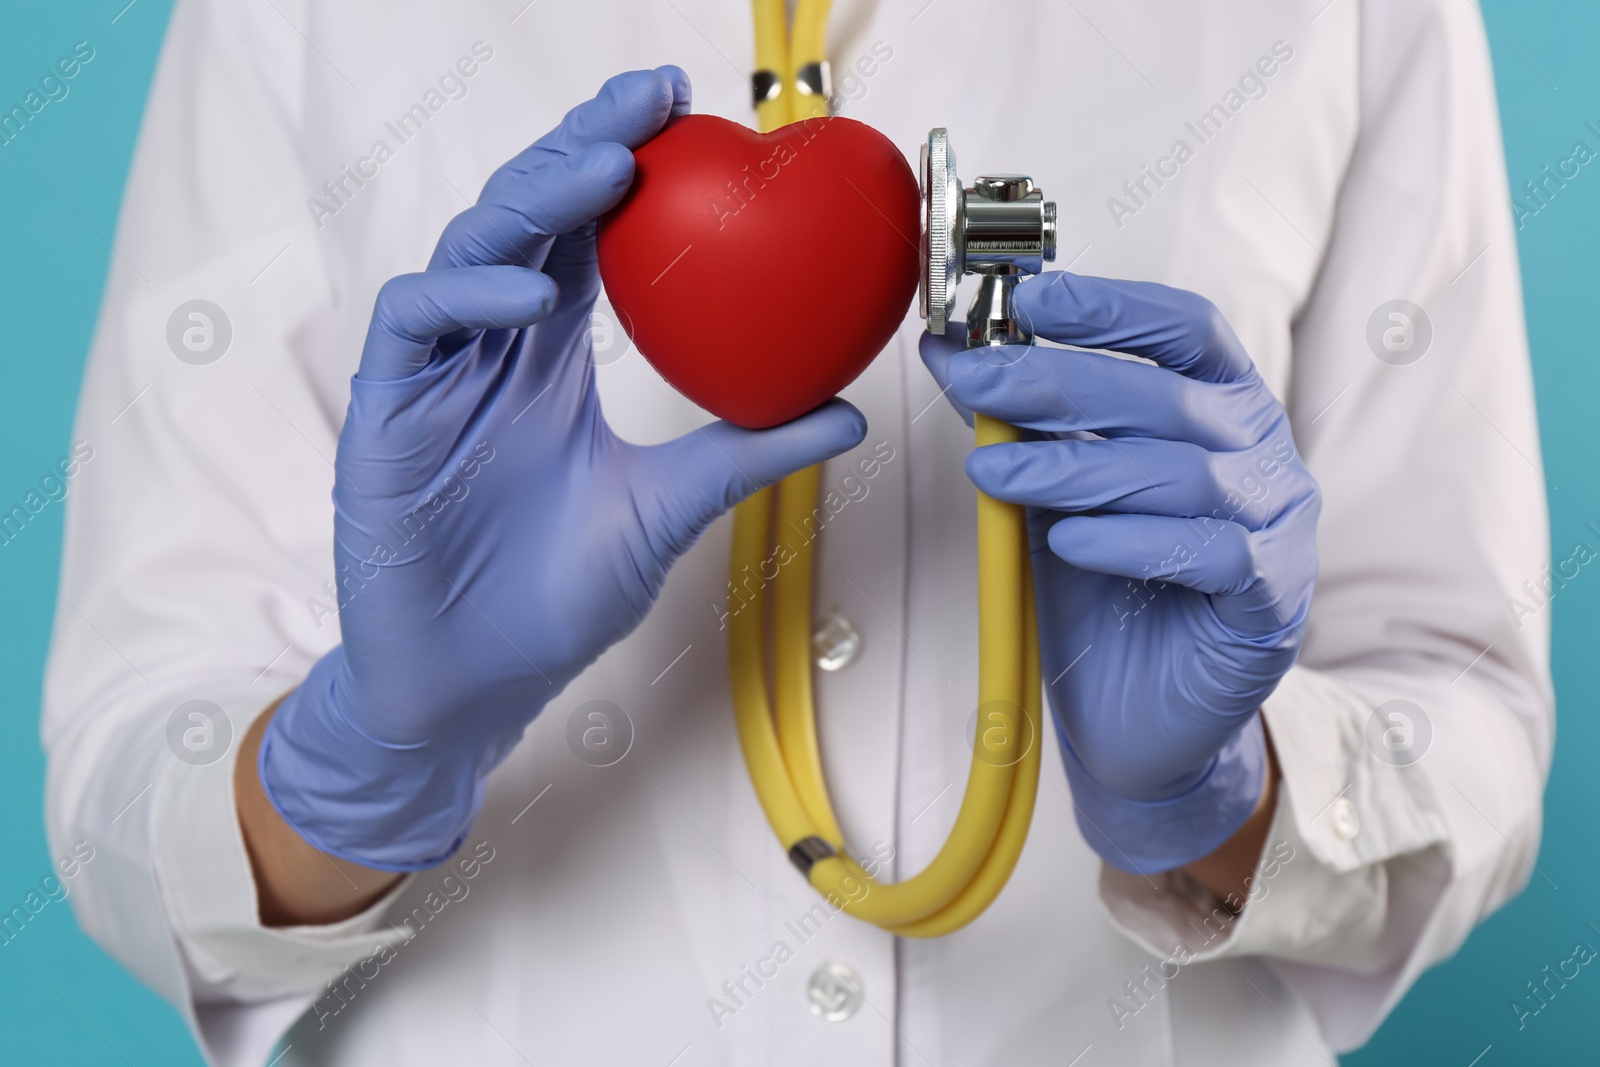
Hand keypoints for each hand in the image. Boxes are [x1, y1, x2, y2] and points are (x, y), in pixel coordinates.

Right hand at [259, 67, 865, 870]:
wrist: (472, 689)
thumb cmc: (555, 600)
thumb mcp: (668, 512)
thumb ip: (745, 453)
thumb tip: (851, 414)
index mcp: (552, 361)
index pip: (590, 237)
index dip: (631, 169)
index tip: (694, 116)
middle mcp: (494, 349)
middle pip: (531, 217)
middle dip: (584, 146)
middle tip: (652, 102)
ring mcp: (436, 374)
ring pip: (472, 248)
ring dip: (534, 199)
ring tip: (603, 167)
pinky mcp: (384, 412)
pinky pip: (414, 322)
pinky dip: (469, 296)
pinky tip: (534, 296)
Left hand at [922, 273, 1318, 873]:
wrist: (1140, 719)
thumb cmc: (1104, 592)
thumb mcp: (1055, 492)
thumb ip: (1022, 424)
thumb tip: (951, 350)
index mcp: (1221, 410)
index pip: (1186, 329)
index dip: (1113, 306)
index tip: (1030, 296)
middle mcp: (1262, 456)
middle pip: (1168, 397)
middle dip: (1058, 384)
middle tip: (976, 381)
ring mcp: (1277, 528)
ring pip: (1181, 475)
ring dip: (1074, 469)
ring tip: (991, 474)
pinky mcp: (1270, 601)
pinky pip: (1208, 555)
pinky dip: (1131, 543)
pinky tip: (1068, 543)